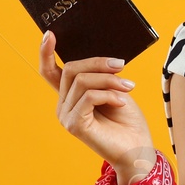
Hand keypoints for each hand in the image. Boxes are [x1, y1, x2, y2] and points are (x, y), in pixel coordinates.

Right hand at [37, 32, 155, 183]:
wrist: (137, 150)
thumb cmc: (128, 121)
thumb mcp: (114, 90)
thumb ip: (100, 77)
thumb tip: (99, 59)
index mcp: (70, 96)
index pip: (50, 72)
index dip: (46, 52)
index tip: (50, 34)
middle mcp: (63, 105)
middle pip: (71, 69)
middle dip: (98, 63)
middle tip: (121, 65)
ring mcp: (66, 116)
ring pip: (82, 81)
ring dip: (109, 80)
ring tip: (128, 86)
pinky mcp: (74, 125)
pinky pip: (89, 97)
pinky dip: (109, 95)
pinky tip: (122, 101)